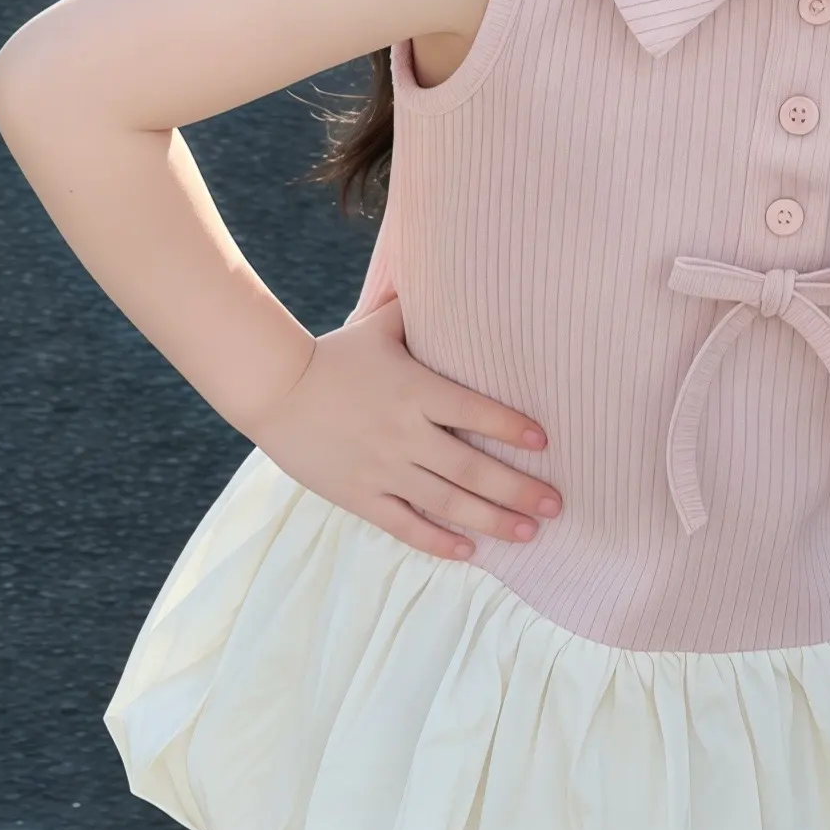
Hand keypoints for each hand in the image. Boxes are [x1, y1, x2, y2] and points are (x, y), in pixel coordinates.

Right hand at [249, 300, 559, 562]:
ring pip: (448, 502)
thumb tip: (449, 277)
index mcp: (416, 391)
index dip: (513, 428)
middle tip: (556, 504)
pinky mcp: (360, 495)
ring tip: (529, 533)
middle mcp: (405, 433)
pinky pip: (406, 525)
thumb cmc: (332, 354)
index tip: (544, 443)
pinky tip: (470, 552)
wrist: (273, 388)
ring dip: (492, 520)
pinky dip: (439, 542)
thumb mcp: (377, 326)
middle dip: (519, 489)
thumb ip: (415, 311)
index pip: (476, 412)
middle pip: (473, 468)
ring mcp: (383, 469)